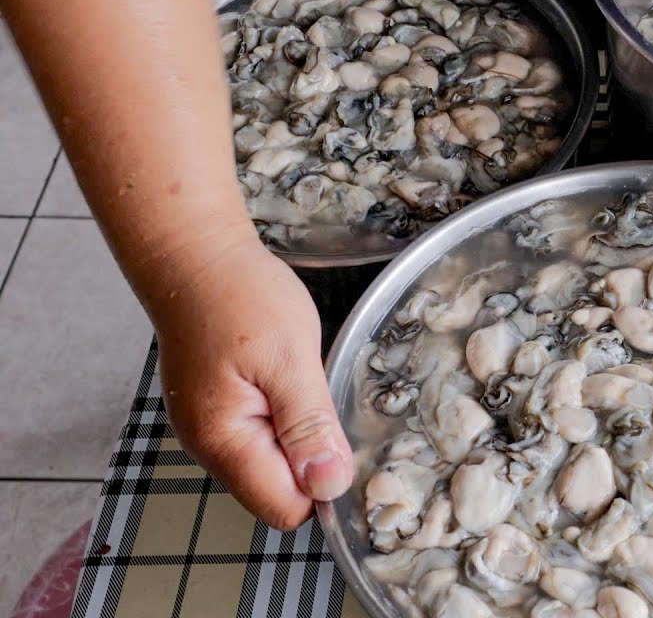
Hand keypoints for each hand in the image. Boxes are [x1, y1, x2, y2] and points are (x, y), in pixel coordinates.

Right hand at [155, 235, 353, 529]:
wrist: (197, 256)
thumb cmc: (240, 296)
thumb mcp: (290, 358)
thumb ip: (309, 426)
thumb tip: (330, 486)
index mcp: (225, 441)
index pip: (285, 508)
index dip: (323, 486)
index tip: (343, 440)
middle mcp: (211, 447)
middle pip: (279, 491)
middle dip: (313, 459)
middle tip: (324, 397)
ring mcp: (211, 430)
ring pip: (274, 463)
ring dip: (301, 434)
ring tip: (303, 381)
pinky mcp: (218, 411)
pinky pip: (263, 437)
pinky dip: (285, 417)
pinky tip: (288, 378)